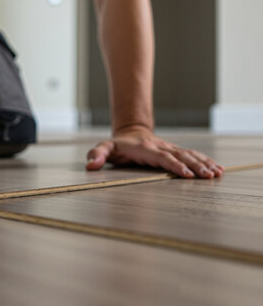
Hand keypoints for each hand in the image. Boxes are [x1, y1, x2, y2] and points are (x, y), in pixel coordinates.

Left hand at [85, 126, 223, 178]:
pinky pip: (193, 155)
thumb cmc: (117, 146)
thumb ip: (96, 155)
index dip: (174, 164)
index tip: (187, 174)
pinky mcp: (175, 151)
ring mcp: (170, 148)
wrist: (129, 133)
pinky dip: (206, 161)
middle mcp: (160, 147)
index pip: (162, 157)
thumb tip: (90, 165)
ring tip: (217, 173)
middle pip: (181, 155)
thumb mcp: (103, 148)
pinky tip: (218, 169)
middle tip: (209, 176)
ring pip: (190, 154)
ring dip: (204, 163)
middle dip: (195, 166)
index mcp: (145, 149)